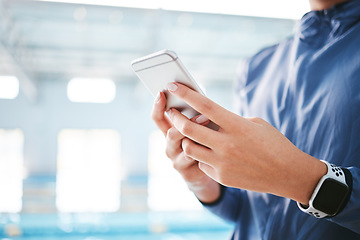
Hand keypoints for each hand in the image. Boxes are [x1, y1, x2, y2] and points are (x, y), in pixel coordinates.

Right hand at [151, 91, 220, 202]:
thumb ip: (194, 117)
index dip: (158, 106)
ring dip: (199, 140)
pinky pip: (197, 162)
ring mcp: (176, 161)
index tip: (162, 93)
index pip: (158, 118)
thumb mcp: (197, 129)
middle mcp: (169, 146)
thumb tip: (200, 98)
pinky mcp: (187, 174)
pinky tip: (218, 152)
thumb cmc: (205, 142)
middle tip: (203, 115)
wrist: (209, 172)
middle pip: (171, 134)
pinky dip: (207, 155)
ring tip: (213, 134)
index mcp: (169, 132)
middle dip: (186, 124)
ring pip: (186, 148)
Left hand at [166, 82, 326, 204]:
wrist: (288, 174)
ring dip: (187, 139)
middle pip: (188, 128)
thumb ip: (229, 121)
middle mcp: (227, 143)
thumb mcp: (254, 124)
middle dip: (175, 118)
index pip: (204, 105)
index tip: (172, 85)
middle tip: (172, 112)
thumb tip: (206, 118)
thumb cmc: (273, 143)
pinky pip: (202, 163)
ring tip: (192, 135)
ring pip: (189, 148)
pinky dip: (203, 156)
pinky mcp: (222, 176)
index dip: (185, 94)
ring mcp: (223, 162)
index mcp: (236, 125)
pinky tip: (213, 154)